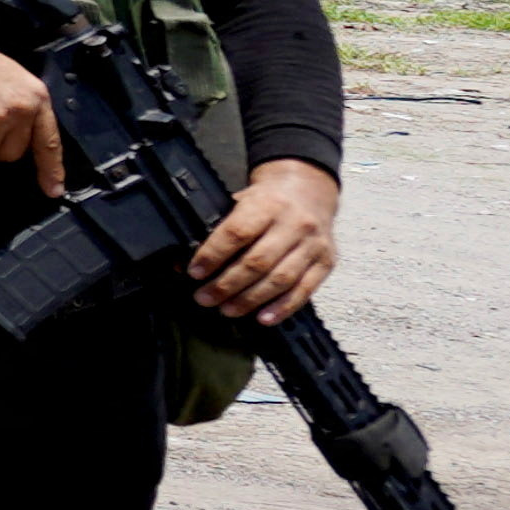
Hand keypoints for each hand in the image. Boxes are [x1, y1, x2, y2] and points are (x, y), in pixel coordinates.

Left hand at [190, 158, 338, 324]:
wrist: (309, 192)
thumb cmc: (267, 201)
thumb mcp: (240, 202)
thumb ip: (217, 229)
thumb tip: (183, 263)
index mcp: (267, 204)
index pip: (236, 233)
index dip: (213, 255)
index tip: (194, 273)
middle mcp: (294, 224)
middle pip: (258, 261)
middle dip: (227, 284)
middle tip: (205, 298)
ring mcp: (313, 244)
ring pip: (281, 278)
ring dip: (251, 299)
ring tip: (227, 310)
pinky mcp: (326, 262)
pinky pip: (305, 290)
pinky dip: (283, 307)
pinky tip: (263, 318)